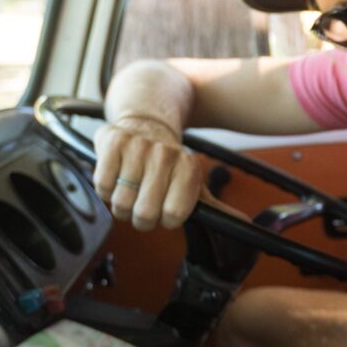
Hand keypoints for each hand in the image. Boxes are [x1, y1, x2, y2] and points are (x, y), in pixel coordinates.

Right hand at [91, 114, 214, 230]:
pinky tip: (116, 178)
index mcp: (189, 168)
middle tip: (142, 206)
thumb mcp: (194, 182)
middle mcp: (165, 155)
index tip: (164, 210)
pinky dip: (106, 190)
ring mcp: (138, 147)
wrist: (147, 122)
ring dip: (121, 205)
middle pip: (145, 214)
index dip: (165, 220)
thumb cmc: (169, 164)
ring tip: (129, 191)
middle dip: (140, 219)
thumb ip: (214, 207)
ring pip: (121, 203)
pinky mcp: (113, 142)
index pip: (174, 216)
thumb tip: (243, 224)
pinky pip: (102, 185)